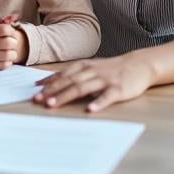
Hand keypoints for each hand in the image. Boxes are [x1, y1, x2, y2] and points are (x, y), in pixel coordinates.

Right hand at [0, 24, 21, 70]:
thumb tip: (14, 31)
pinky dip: (8, 62)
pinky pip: (3, 65)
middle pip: (8, 43)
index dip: (11, 31)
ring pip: (8, 55)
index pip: (4, 30)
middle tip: (12, 44)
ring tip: (10, 52)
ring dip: (13, 53)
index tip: (11, 34)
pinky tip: (5, 59)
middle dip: (14, 43)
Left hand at [33, 53, 153, 111]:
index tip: (34, 90)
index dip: (48, 82)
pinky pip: (107, 96)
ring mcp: (105, 80)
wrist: (140, 64)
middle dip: (51, 91)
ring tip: (52, 104)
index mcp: (84, 66)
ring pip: (82, 88)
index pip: (63, 74)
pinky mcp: (119, 89)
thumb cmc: (112, 68)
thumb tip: (52, 82)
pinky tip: (90, 110)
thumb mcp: (92, 67)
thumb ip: (74, 74)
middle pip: (68, 81)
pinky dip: (98, 102)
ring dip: (65, 95)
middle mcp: (92, 71)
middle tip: (37, 99)